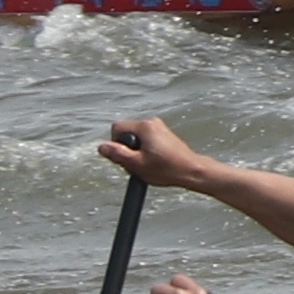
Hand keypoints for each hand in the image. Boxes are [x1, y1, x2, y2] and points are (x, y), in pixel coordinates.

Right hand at [91, 116, 217, 192]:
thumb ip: (117, 154)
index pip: (117, 127)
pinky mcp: (164, 134)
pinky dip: (145, 150)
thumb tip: (102, 147)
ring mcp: (159, 127)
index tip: (124, 158)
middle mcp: (152, 122)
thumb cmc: (166, 169)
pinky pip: (146, 139)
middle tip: (136, 165)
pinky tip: (154, 163)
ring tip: (146, 166)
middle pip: (126, 133)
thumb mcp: (137, 164)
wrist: (191, 171)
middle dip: (126, 149)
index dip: (115, 144)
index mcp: (144, 126)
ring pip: (136, 137)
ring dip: (136, 151)